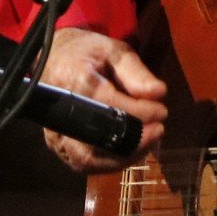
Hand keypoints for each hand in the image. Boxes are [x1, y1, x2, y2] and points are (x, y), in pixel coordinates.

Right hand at [40, 27, 167, 173]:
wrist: (53, 59)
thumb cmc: (87, 53)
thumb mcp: (114, 51)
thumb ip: (136, 72)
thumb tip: (158, 94)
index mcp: (78, 83)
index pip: (113, 108)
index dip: (142, 113)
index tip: (162, 111)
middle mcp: (62, 113)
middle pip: (99, 141)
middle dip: (134, 141)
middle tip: (158, 131)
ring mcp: (56, 133)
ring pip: (90, 160)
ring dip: (124, 157)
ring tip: (147, 143)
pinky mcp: (58, 145)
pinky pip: (84, 164)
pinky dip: (110, 162)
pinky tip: (130, 151)